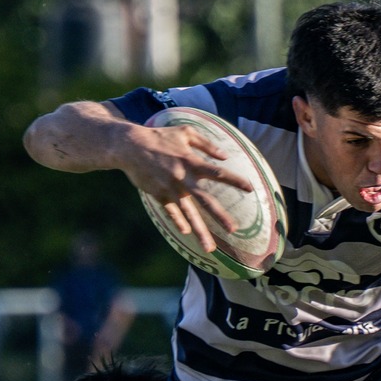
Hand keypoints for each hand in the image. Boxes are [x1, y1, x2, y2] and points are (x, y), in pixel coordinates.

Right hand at [119, 122, 254, 253]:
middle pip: (205, 200)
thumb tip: (225, 156)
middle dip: (220, 216)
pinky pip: (171, 212)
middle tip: (233, 230)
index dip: (234, 180)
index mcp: (191, 162)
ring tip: (210, 248)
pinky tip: (186, 232)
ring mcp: (170, 189)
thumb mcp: (185, 132)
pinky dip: (178, 222)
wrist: (131, 146)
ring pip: (188, 214)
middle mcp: (183, 178)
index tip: (250, 189)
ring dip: (199, 232)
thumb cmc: (160, 137)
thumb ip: (206, 143)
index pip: (218, 173)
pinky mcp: (159, 194)